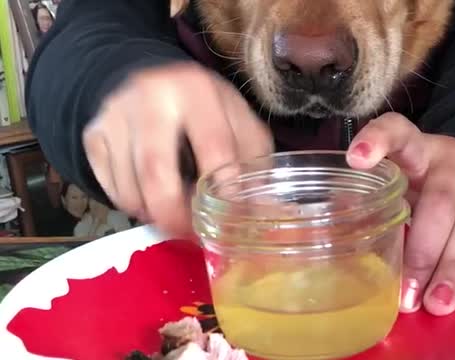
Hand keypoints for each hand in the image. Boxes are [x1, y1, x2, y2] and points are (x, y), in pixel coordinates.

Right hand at [83, 63, 273, 234]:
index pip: (214, 151)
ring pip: (130, 189)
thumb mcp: (236, 121)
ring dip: (154, 214)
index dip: (224, 194)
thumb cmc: (203, 108)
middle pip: (156, 174)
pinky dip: (133, 205)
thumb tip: (270, 215)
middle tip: (190, 235)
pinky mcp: (92, 136)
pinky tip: (150, 197)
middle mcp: (150, 97)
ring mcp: (114, 116)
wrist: (146, 79)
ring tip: (173, 215)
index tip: (231, 223)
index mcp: (197, 90)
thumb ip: (253, 164)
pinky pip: (111, 189)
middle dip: (176, 216)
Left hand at [346, 113, 454, 315]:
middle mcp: (454, 160)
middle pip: (438, 201)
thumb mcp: (402, 180)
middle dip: (421, 252)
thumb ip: (377, 197)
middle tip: (406, 295)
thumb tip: (341, 221)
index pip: (398, 132)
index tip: (357, 160)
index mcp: (418, 150)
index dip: (378, 142)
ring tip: (439, 303)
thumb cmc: (427, 183)